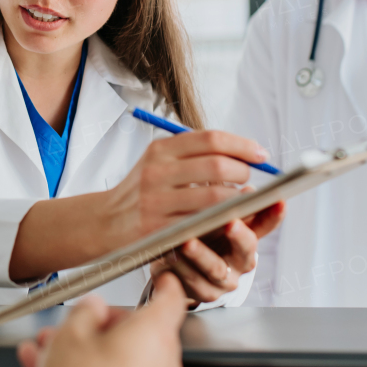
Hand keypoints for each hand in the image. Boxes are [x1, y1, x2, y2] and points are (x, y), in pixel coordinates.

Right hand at [99, 130, 271, 253]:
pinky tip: (229, 217)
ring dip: (239, 198)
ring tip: (244, 198)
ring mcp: (158, 201)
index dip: (242, 145)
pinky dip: (224, 219)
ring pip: (215, 196)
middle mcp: (157, 171)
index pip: (211, 139)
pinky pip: (203, 222)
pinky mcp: (160, 228)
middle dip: (243, 171)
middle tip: (250, 178)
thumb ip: (193, 153)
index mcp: (160, 150)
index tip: (260, 154)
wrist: (106, 222)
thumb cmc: (141, 191)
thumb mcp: (157, 161)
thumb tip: (241, 150)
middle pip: (217, 165)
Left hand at [149, 189, 285, 305]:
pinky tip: (170, 255)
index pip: (266, 224)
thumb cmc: (201, 235)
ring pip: (215, 268)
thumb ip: (228, 200)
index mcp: (247, 237)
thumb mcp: (216, 215)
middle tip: (231, 222)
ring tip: (187, 241)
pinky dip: (180, 269)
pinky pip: (193, 282)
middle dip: (240, 235)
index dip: (273, 214)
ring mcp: (224, 279)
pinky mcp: (204, 293)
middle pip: (247, 249)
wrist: (181, 268)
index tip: (277, 199)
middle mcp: (241, 260)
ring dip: (201, 254)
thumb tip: (244, 185)